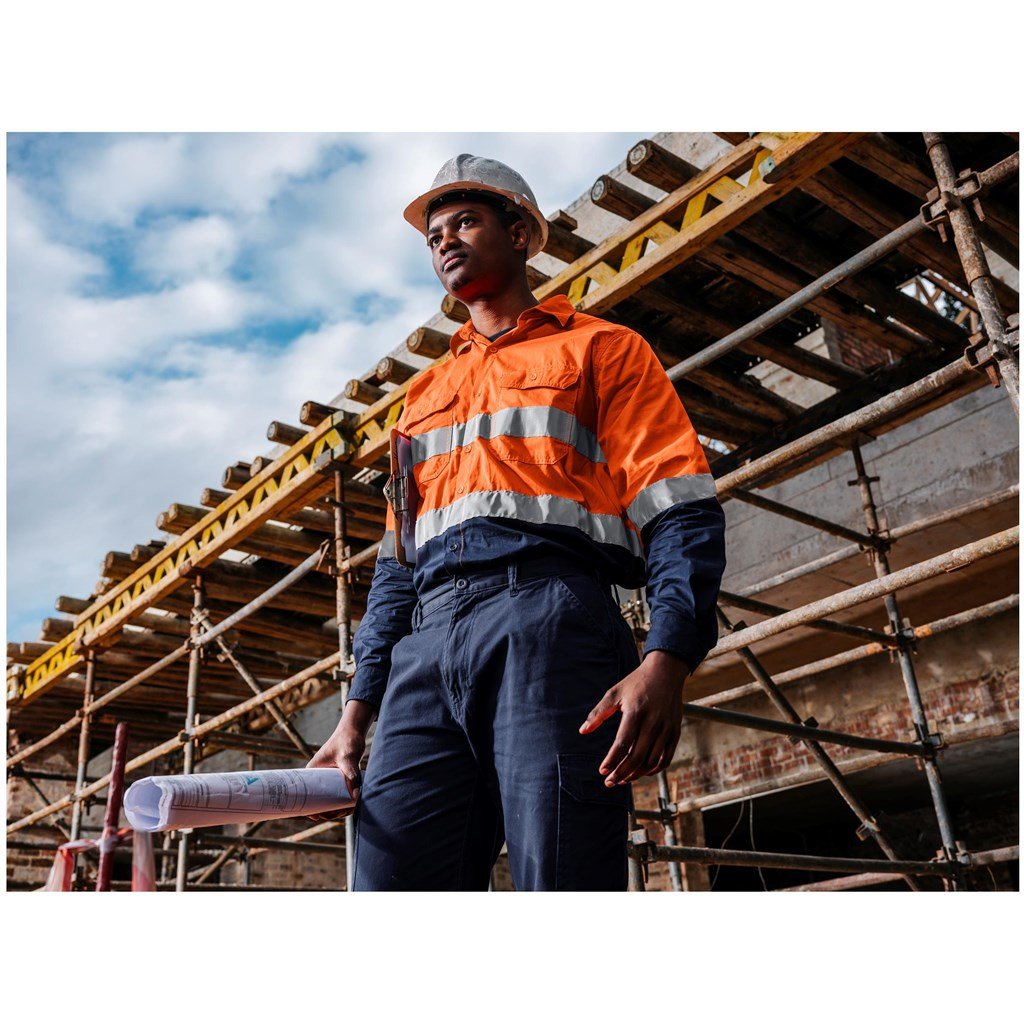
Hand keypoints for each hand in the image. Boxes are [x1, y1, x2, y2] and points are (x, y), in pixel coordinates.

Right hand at [305, 698, 375, 819]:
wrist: (354, 731)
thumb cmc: (346, 740)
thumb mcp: (347, 757)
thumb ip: (351, 774)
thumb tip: (356, 796)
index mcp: (313, 771)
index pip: (305, 794)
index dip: (309, 808)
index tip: (318, 817)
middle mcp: (318, 776)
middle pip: (317, 799)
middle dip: (325, 810)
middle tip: (337, 814)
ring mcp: (328, 777)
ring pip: (328, 797)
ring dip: (334, 808)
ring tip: (344, 812)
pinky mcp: (338, 777)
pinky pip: (337, 793)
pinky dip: (341, 801)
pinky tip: (348, 806)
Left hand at [578, 650, 688, 786]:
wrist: (666, 672)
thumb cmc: (636, 682)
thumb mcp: (614, 693)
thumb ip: (598, 713)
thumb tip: (583, 731)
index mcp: (635, 712)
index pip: (623, 743)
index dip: (612, 760)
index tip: (602, 771)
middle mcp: (653, 722)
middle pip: (637, 757)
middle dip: (622, 773)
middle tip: (610, 782)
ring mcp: (666, 728)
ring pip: (652, 761)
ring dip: (637, 774)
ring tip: (623, 779)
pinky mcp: (675, 732)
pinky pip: (666, 758)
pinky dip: (654, 770)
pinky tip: (642, 772)